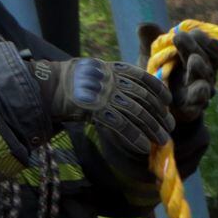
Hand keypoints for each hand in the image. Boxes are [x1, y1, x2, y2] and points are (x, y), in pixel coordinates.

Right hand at [29, 58, 172, 157]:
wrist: (48, 86)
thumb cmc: (73, 84)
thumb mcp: (96, 74)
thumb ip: (116, 81)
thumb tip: (136, 97)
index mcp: (114, 69)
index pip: (144, 78)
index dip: (159, 90)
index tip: (168, 101)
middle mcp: (112, 80)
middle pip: (144, 98)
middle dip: (159, 114)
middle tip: (170, 127)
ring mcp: (104, 94)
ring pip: (137, 113)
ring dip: (152, 128)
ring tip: (162, 141)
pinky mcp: (96, 109)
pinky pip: (121, 125)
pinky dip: (134, 137)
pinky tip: (143, 147)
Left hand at [138, 23, 217, 124]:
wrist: (153, 107)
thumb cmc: (155, 76)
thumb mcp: (149, 56)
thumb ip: (148, 40)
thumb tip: (145, 25)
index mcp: (196, 56)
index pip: (206, 44)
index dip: (199, 38)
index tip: (183, 32)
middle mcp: (203, 73)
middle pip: (207, 58)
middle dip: (194, 47)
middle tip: (180, 37)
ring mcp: (200, 90)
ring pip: (207, 79)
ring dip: (201, 69)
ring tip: (194, 60)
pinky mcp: (193, 108)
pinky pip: (201, 101)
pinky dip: (201, 95)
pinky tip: (200, 88)